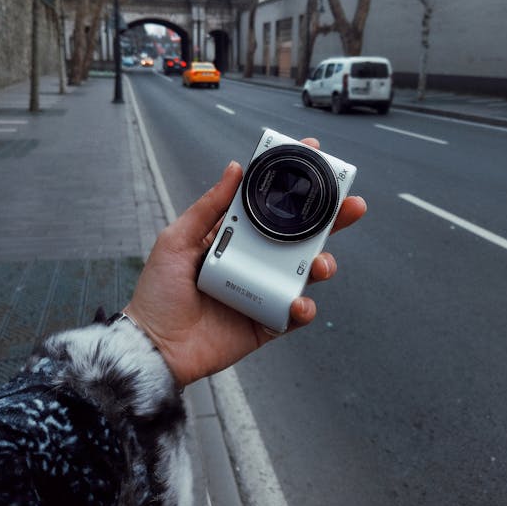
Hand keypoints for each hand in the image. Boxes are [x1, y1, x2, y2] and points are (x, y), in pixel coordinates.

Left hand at [124, 138, 366, 385]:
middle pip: (300, 237)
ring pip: (305, 273)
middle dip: (331, 219)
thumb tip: (236, 168)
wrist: (154, 346)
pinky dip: (303, 308)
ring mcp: (264, 291)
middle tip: (352, 206)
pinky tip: (298, 303)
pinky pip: (295, 313)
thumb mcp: (177, 240)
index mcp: (236, 238)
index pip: (271, 207)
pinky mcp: (267, 322)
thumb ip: (208, 206)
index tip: (315, 158)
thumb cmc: (160, 291)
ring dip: (323, 264)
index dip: (294, 185)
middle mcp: (255, 261)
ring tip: (321, 264)